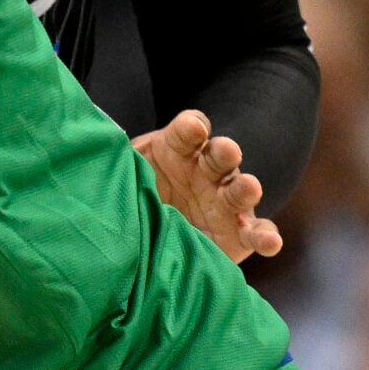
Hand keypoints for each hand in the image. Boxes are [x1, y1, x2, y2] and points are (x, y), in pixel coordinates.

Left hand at [133, 110, 279, 262]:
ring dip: (247, 188)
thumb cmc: (133, 193)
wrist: (147, 237)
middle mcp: (207, 171)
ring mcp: (225, 201)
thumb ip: (121, 163)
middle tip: (226, 150)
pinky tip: (270, 242)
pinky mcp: (239, 233)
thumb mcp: (125, 173)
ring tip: (249, 188)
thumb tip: (98, 149)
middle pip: (220, 155)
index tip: (191, 129)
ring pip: (241, 190)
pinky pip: (256, 233)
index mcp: (179, 149)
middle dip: (225, 151)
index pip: (189, 131)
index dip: (191, 127)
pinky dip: (266, 237)